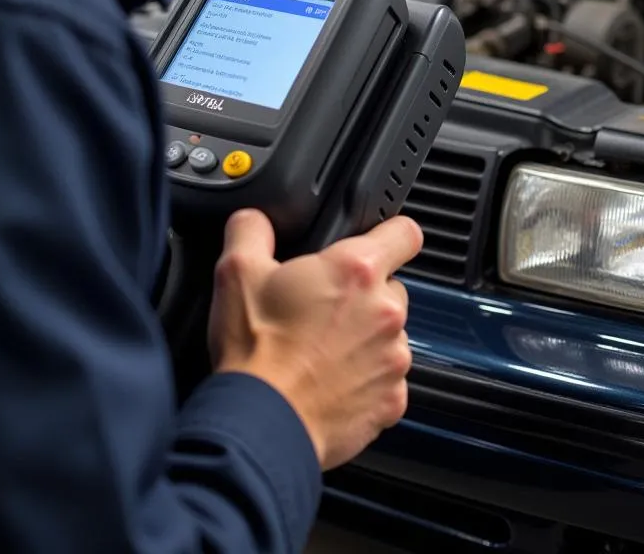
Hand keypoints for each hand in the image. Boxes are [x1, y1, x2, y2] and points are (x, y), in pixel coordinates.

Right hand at [207, 209, 423, 470]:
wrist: (261, 423)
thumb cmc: (255, 352)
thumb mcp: (237, 271)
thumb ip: (252, 229)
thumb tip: (256, 220)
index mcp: (356, 270)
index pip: (406, 233)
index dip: (390, 234)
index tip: (377, 243)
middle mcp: (385, 311)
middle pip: (391, 287)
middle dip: (363, 294)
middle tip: (323, 308)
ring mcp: (393, 357)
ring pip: (389, 334)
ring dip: (364, 338)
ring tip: (321, 350)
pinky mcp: (392, 399)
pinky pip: (387, 380)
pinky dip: (365, 380)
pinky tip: (330, 382)